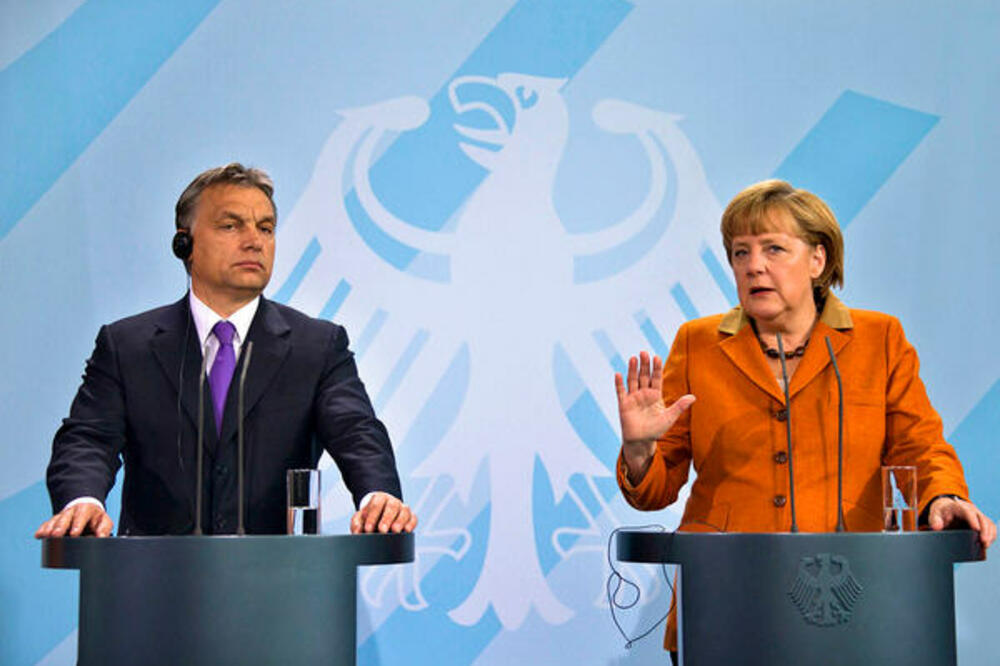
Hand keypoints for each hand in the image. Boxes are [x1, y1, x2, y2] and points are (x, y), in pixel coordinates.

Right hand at [35, 503, 112, 538]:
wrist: (86, 509)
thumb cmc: (96, 519)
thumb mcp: (104, 521)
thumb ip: (104, 529)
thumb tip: (102, 537)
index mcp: (86, 510)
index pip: (82, 515)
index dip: (78, 524)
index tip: (74, 534)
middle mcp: (72, 511)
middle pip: (65, 518)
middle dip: (60, 526)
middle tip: (56, 535)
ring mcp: (62, 516)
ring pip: (55, 520)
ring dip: (50, 528)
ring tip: (46, 536)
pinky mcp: (54, 521)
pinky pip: (47, 524)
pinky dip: (43, 529)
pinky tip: (38, 535)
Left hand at [350, 492, 416, 533]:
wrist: (380, 515)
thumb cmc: (369, 517)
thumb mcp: (360, 518)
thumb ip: (356, 523)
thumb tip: (357, 532)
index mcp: (379, 498)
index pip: (376, 504)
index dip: (372, 516)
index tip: (368, 529)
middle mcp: (392, 502)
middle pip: (392, 506)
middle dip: (387, 518)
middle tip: (382, 530)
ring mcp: (402, 508)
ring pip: (404, 511)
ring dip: (400, 521)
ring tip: (395, 531)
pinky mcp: (410, 517)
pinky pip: (413, 518)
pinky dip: (411, 524)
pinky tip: (407, 530)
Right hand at [615, 351, 694, 481]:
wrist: (641, 441)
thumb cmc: (656, 430)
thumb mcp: (669, 417)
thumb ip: (680, 406)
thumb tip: (693, 397)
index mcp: (655, 395)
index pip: (656, 378)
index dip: (656, 368)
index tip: (657, 357)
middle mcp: (644, 394)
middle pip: (644, 376)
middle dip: (644, 365)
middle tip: (644, 352)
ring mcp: (633, 398)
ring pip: (632, 380)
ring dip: (632, 370)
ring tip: (633, 358)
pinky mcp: (624, 404)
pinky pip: (621, 392)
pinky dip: (619, 384)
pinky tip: (618, 374)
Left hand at [928, 496, 995, 549]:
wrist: (946, 511)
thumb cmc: (941, 514)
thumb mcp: (934, 516)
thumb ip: (934, 521)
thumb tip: (936, 528)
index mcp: (958, 507)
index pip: (967, 512)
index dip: (973, 520)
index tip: (976, 530)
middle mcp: (970, 509)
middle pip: (981, 518)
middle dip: (984, 530)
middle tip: (983, 542)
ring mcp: (977, 515)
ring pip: (987, 523)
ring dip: (989, 534)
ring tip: (985, 545)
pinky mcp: (982, 522)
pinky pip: (990, 528)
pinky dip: (991, 536)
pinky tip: (986, 544)